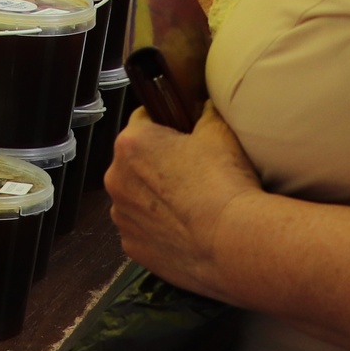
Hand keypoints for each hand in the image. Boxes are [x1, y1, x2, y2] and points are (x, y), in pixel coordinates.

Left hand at [104, 104, 264, 303]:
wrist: (233, 242)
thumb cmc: (224, 182)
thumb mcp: (220, 131)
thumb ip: (206, 110)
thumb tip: (205, 103)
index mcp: (131, 143)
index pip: (143, 119)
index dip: (167, 122)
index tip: (184, 132)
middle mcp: (116, 179)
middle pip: (136, 162)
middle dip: (159, 163)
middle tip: (194, 171)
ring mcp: (122, 216)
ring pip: (137, 198)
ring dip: (156, 198)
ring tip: (192, 204)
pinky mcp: (132, 247)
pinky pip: (143, 230)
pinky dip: (160, 229)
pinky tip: (187, 230)